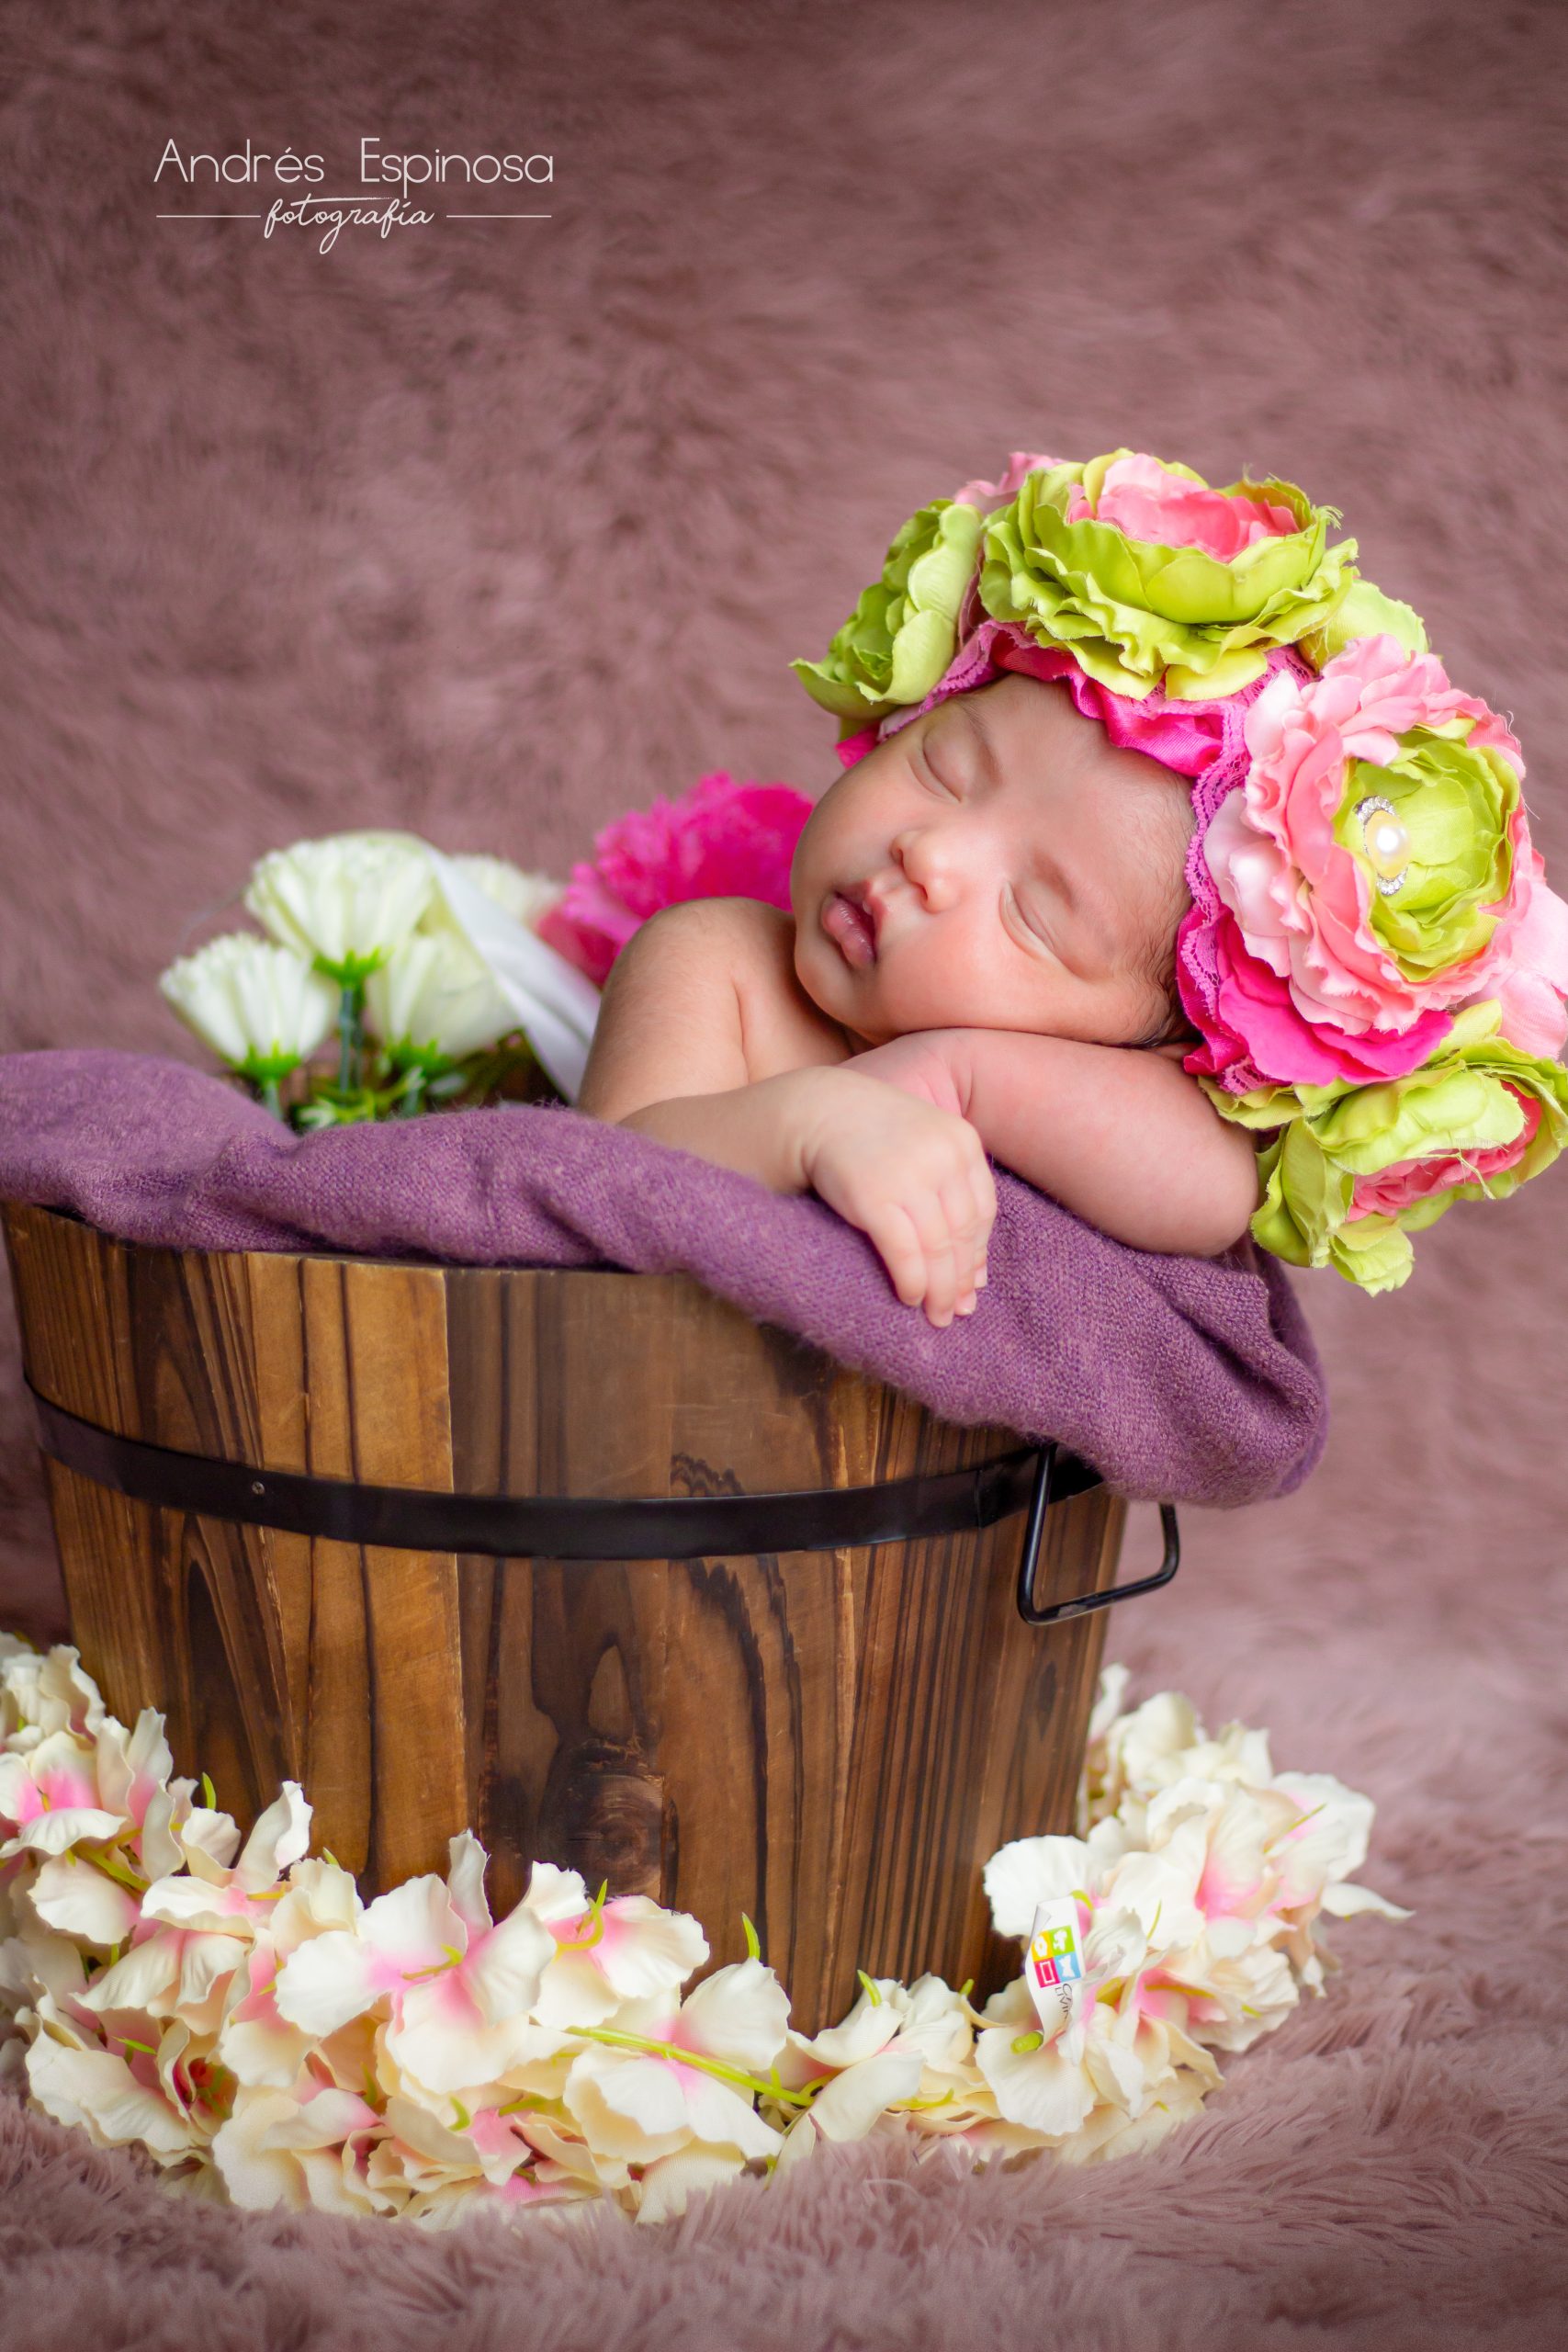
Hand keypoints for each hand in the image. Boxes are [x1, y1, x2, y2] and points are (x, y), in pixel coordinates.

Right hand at [794, 1067, 996, 1326]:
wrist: (816, 1111)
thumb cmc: (871, 1135)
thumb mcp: (923, 1147)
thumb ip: (950, 1194)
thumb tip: (976, 1274)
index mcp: (962, 1141)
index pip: (983, 1210)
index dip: (977, 1252)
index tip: (971, 1282)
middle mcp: (943, 1157)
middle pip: (963, 1233)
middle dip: (961, 1278)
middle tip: (957, 1311)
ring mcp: (909, 1177)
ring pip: (938, 1248)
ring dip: (940, 1290)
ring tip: (936, 1314)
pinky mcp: (875, 1198)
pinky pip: (905, 1253)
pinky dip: (912, 1281)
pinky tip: (908, 1297)